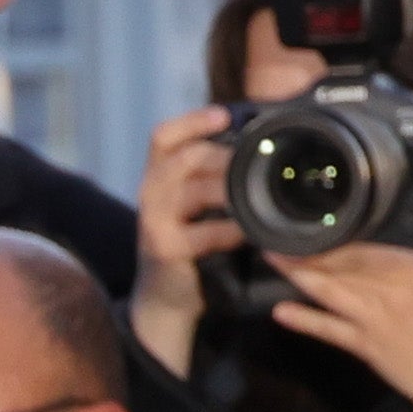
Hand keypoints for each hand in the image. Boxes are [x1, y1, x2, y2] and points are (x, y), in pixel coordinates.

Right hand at [134, 106, 233, 370]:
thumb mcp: (196, 201)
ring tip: (254, 195)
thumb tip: (261, 141)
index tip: (224, 116)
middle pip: (184, 158)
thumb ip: (215, 173)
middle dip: (224, 157)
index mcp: (159, 176)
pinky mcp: (164, 249)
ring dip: (229, 190)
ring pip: (191, 189)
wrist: (165, 295)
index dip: (191, 121)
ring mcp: (154, 222)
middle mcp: (151, 194)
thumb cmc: (190, 242)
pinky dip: (230, 229)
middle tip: (256, 164)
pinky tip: (247, 232)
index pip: (163, 137)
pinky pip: (203, 231)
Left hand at [274, 227, 412, 411]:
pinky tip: (281, 312)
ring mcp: (375, 319)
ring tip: (274, 262)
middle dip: (312, 254)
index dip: (341, 242)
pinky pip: (330, 330)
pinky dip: (305, 320)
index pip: (370, 250)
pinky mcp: (365, 346)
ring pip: (333, 291)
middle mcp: (394, 291)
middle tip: (282, 243)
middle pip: (345, 267)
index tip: (320, 235)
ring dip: (301, 276)